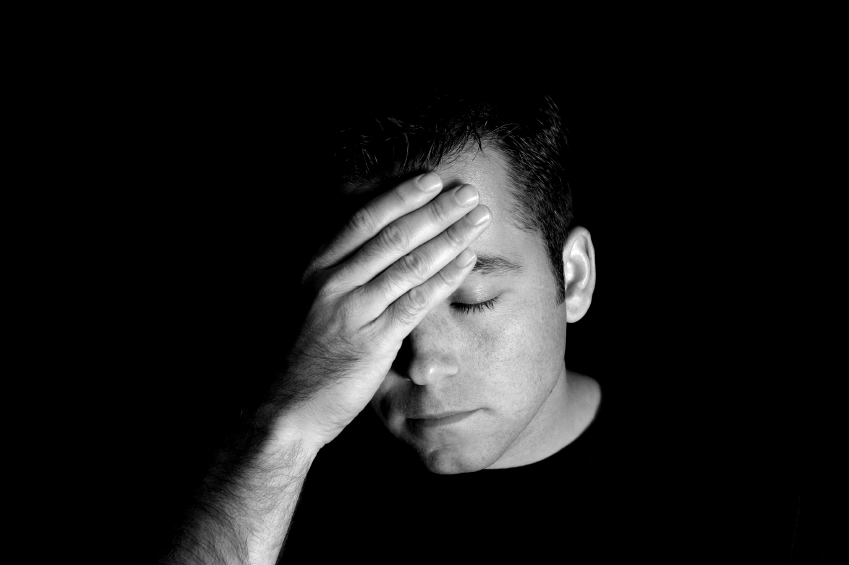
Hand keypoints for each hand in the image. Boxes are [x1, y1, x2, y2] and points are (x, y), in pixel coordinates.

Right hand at [272, 172, 490, 446]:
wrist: (286, 405)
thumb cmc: (304, 352)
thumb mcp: (309, 300)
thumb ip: (339, 271)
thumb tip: (373, 244)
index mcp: (317, 267)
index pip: (365, 220)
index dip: (401, 197)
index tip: (431, 180)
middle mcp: (333, 282)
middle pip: (394, 235)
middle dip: (436, 210)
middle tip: (469, 192)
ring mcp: (353, 310)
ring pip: (410, 264)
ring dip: (450, 237)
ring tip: (478, 219)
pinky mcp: (372, 341)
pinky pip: (416, 302)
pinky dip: (445, 278)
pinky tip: (467, 261)